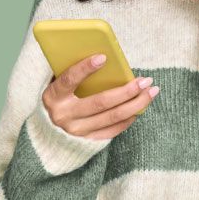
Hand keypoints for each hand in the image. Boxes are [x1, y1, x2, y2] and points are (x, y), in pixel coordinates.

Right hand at [41, 55, 159, 139]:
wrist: (47, 133)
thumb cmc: (60, 98)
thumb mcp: (60, 85)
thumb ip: (75, 73)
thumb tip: (104, 58)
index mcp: (53, 97)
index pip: (69, 80)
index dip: (85, 68)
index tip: (103, 56)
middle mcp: (63, 116)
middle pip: (100, 102)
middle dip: (126, 90)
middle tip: (145, 79)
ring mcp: (76, 132)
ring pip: (112, 117)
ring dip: (136, 104)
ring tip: (151, 91)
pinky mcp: (87, 142)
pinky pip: (113, 130)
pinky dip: (129, 117)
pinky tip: (141, 106)